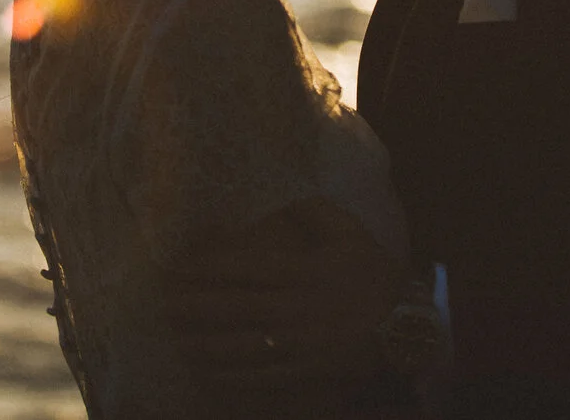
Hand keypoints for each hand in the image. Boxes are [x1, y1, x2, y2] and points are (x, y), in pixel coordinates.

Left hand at [164, 197, 402, 415]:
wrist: (406, 326)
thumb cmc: (373, 275)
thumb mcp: (348, 233)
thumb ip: (313, 210)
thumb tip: (280, 191)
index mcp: (301, 272)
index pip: (241, 268)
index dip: (204, 267)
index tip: (178, 265)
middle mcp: (293, 310)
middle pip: (231, 309)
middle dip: (192, 306)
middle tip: (163, 303)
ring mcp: (296, 347)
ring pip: (237, 347)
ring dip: (201, 343)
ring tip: (176, 336)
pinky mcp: (301, 374)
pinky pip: (256, 377)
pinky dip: (226, 375)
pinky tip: (206, 370)